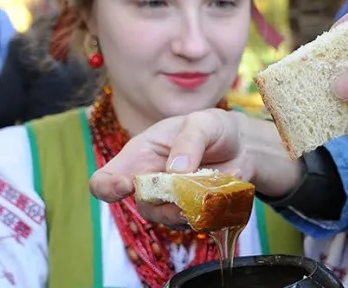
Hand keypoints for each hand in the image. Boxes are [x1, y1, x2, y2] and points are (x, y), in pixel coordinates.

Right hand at [89, 109, 301, 227]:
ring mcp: (170, 201)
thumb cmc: (213, 128)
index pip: (104, 180)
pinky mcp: (192, 213)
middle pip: (141, 205)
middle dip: (162, 205)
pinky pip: (192, 225)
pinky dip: (206, 215)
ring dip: (186, 212)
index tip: (123, 186)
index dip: (106, 187)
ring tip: (207, 194)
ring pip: (167, 219)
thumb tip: (175, 170)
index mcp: (139, 156)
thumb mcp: (203, 123)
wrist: (243, 147)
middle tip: (185, 195)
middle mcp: (149, 182)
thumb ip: (188, 141)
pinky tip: (219, 195)